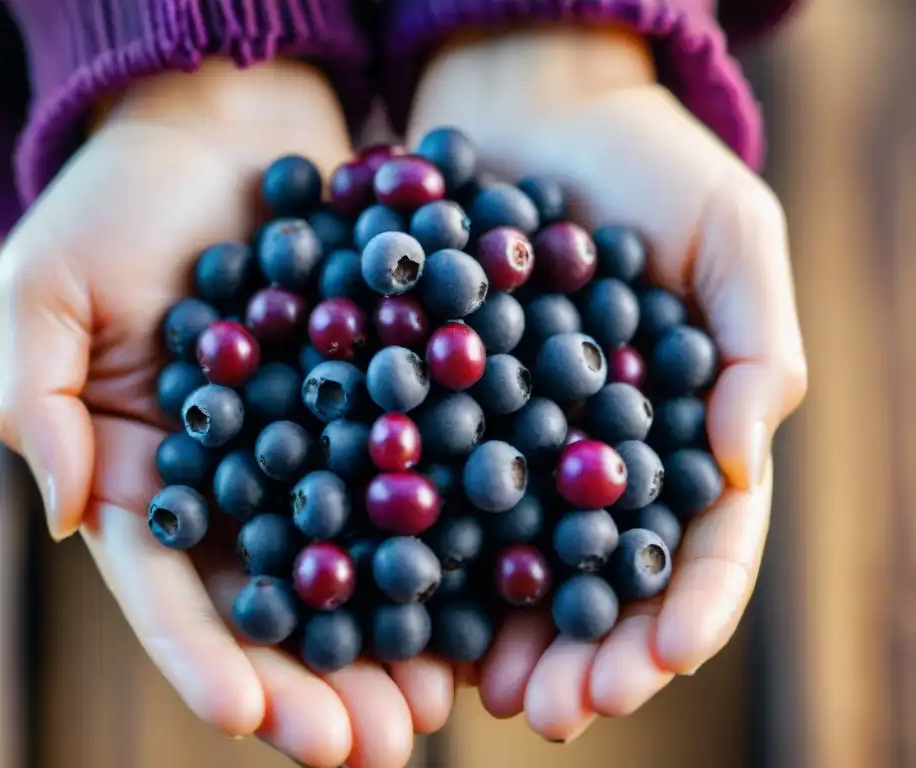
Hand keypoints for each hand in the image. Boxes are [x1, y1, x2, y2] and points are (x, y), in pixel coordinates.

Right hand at [0, 60, 452, 767]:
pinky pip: (420, 480)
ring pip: (358, 567)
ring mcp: (321, 448)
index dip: (205, 655)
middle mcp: (243, 482)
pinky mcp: (389, 403)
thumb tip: (68, 517)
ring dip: (394, 640)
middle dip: (317, 680)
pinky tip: (486, 597)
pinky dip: (448, 541)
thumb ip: (42, 402)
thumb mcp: (48, 286)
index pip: (172, 588)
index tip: (247, 716)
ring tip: (433, 706)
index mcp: (153, 476)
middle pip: (277, 604)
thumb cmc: (122, 199)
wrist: (228, 129)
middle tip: (370, 745)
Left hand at [408, 26, 807, 741]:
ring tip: (482, 694)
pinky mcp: (433, 413)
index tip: (658, 663)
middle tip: (553, 711)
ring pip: (511, 560)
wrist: (529, 108)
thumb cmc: (647, 164)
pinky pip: (427, 492)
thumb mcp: (731, 235)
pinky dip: (421, 552)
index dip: (685, 610)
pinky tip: (402, 606)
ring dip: (499, 635)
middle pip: (596, 578)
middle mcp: (590, 457)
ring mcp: (510, 444)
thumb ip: (752, 346)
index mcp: (676, 433)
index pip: (698, 544)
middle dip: (583, 653)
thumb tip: (740, 466)